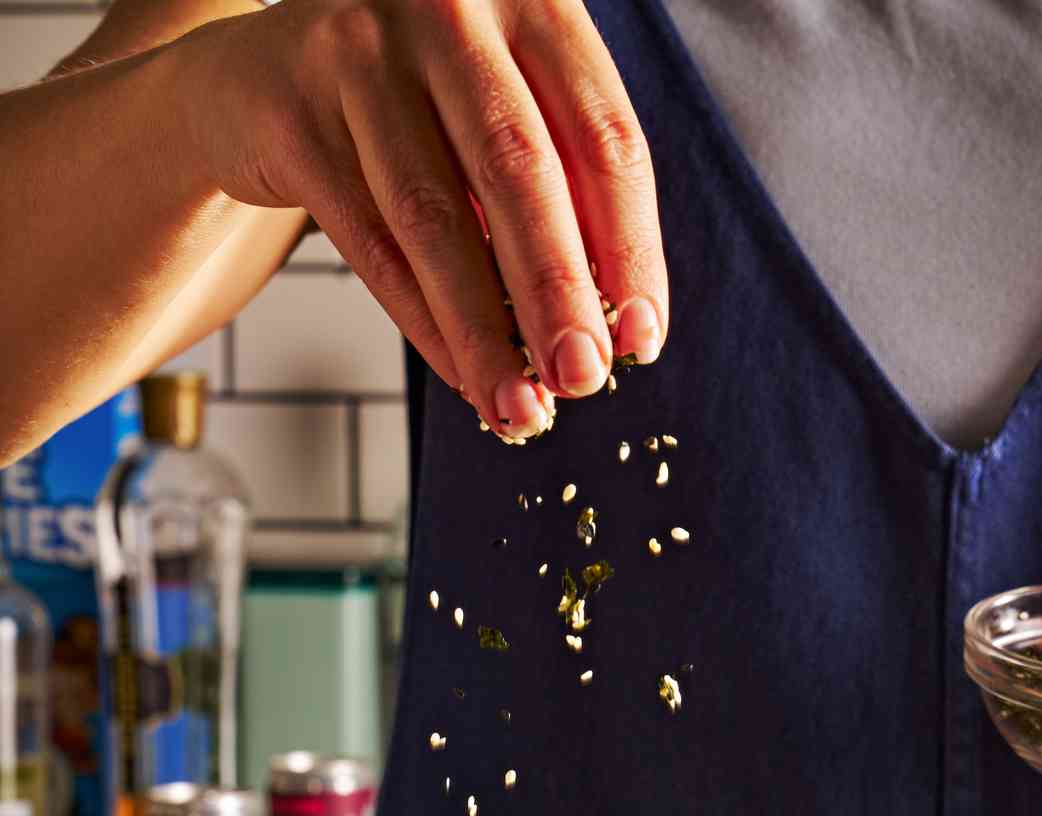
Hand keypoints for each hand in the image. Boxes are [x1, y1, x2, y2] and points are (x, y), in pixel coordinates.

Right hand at [183, 0, 666, 438]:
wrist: (259, 73)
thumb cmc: (418, 108)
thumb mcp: (501, 115)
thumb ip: (560, 191)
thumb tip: (616, 334)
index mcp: (529, 2)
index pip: (603, 140)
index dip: (631, 250)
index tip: (642, 339)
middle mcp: (448, 7)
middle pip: (521, 172)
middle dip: (558, 294)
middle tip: (583, 382)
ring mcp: (360, 49)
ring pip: (438, 218)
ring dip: (485, 333)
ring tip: (519, 409)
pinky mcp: (293, 111)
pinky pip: (373, 243)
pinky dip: (425, 323)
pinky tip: (463, 375)